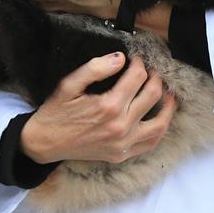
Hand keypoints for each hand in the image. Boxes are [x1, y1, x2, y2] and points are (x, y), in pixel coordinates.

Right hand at [20, 54, 175, 164]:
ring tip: (167, 93)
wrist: (45, 141)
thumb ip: (95, 68)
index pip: (137, 77)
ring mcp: (123, 143)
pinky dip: (160, 129)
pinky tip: (159, 118)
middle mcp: (120, 126)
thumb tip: (120, 58)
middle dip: (155, 78)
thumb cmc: (56, 111)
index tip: (135, 59)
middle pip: (152, 95)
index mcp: (108, 105)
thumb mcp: (69, 84)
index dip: (138, 63)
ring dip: (168, 106)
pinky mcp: (122, 154)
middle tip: (151, 71)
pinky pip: (150, 143)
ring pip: (160, 123)